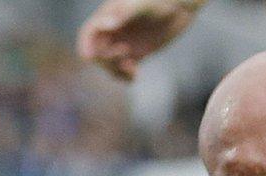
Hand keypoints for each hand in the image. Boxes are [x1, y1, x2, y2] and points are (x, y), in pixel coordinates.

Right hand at [76, 0, 201, 80]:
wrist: (180, 6)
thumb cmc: (160, 0)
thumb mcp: (142, 5)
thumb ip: (125, 14)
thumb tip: (109, 26)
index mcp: (109, 16)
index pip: (89, 33)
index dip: (86, 45)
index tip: (91, 56)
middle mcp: (113, 31)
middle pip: (96, 52)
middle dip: (105, 58)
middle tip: (125, 53)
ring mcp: (124, 43)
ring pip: (109, 64)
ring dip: (115, 71)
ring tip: (132, 70)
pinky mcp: (136, 54)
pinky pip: (124, 69)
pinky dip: (125, 76)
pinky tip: (134, 76)